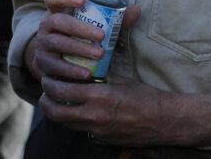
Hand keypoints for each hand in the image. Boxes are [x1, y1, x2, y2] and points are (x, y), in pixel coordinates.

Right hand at [26, 0, 138, 82]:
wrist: (59, 63)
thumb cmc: (81, 39)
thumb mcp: (92, 27)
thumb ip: (113, 19)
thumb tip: (135, 10)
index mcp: (56, 12)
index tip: (82, 0)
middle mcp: (46, 26)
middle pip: (57, 21)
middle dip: (79, 27)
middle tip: (101, 35)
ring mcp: (42, 45)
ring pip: (56, 43)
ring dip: (79, 49)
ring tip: (99, 55)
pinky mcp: (43, 65)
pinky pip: (55, 67)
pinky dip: (71, 70)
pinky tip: (87, 73)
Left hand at [38, 73, 170, 146]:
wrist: (166, 122)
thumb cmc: (147, 97)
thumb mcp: (121, 80)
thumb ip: (100, 78)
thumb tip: (83, 70)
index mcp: (99, 96)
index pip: (61, 90)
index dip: (49, 84)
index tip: (48, 77)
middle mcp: (94, 116)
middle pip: (55, 112)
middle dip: (45, 101)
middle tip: (45, 92)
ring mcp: (97, 130)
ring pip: (65, 123)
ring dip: (57, 111)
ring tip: (58, 100)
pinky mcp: (102, 139)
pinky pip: (80, 129)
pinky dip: (73, 119)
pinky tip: (77, 110)